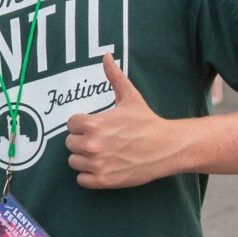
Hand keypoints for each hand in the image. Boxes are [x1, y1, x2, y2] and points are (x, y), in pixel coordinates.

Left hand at [65, 55, 184, 188]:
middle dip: (82, 141)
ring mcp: (98, 165)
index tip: (97, 126)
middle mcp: (92, 145)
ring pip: (74, 162)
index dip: (82, 124)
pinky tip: (103, 166)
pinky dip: (89, 175)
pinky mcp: (104, 181)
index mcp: (93, 124)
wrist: (167, 147)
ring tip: (102, 153)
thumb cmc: (147, 122)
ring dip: (84, 159)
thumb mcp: (130, 97)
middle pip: (70, 143)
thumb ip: (114, 76)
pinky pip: (82, 180)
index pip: (70, 124)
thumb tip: (107, 56)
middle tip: (102, 140)